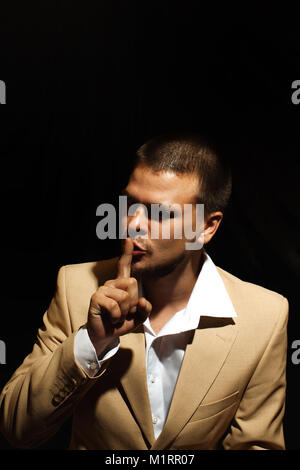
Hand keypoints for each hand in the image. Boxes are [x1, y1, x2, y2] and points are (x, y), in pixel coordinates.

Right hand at [86, 238, 151, 356]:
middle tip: (124, 312)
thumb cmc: (120, 323)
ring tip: (116, 316)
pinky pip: (115, 305)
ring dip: (124, 312)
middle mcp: (112, 283)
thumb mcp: (138, 317)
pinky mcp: (96, 297)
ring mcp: (103, 289)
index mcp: (121, 284)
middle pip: (133, 284)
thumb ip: (146, 309)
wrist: (105, 336)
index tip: (129, 239)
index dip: (127, 253)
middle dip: (133, 303)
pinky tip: (111, 318)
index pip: (124, 266)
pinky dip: (117, 316)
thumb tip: (143, 300)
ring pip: (125, 296)